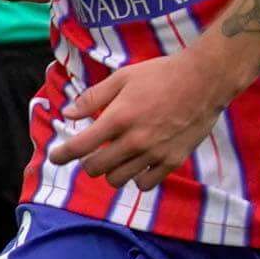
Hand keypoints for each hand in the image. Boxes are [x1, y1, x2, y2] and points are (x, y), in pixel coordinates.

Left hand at [54, 49, 234, 190]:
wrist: (204, 80)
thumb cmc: (161, 74)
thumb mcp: (123, 77)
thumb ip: (93, 97)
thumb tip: (67, 114)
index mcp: (119, 117)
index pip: (81, 146)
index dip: (62, 155)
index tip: (55, 157)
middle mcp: (134, 140)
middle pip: (96, 168)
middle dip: (88, 162)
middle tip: (92, 152)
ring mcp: (154, 153)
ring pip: (118, 179)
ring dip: (111, 171)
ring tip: (116, 157)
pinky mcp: (172, 161)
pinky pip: (145, 183)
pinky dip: (136, 177)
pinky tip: (137, 164)